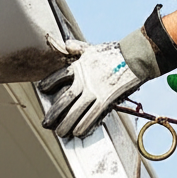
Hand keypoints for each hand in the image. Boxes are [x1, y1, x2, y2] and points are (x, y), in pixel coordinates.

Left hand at [37, 7, 176, 137]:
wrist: (134, 57)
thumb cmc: (115, 52)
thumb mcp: (92, 48)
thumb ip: (77, 48)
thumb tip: (65, 44)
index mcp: (79, 67)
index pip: (58, 77)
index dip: (49, 84)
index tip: (42, 90)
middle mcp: (84, 80)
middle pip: (64, 99)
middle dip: (54, 113)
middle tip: (46, 123)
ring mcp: (94, 91)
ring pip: (75, 111)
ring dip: (67, 124)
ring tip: (60, 133)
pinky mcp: (106, 100)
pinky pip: (92, 116)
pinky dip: (84, 126)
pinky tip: (78, 133)